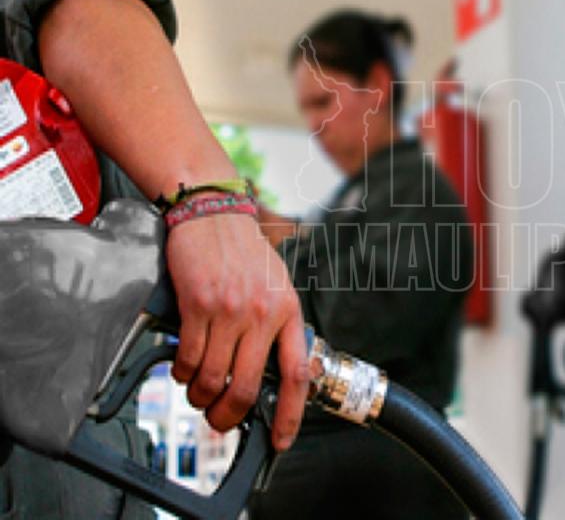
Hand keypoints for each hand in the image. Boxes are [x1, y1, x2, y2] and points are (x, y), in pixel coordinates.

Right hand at [166, 212, 308, 450]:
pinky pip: (188, 357)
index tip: (281, 438)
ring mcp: (229, 310)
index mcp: (288, 311)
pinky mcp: (197, 304)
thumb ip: (277, 324)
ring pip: (213, 378)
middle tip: (220, 421)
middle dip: (230, 415)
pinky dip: (182, 372)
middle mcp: (262, 313)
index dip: (291, 414)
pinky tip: (183, 368)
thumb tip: (271, 369)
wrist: (214, 212)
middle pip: (248, 387)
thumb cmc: (245, 250)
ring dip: (201, 396)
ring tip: (198, 393)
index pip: (297, 374)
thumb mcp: (277, 285)